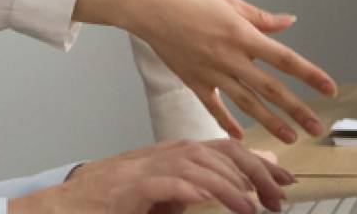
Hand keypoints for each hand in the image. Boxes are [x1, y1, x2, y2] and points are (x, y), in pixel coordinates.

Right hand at [11, 139, 296, 213]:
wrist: (70, 206)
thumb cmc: (118, 202)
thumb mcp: (169, 195)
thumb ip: (203, 187)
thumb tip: (242, 189)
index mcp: (178, 154)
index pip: (227, 149)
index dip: (260, 163)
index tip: (285, 183)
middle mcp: (167, 154)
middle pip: (221, 154)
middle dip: (255, 175)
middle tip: (276, 201)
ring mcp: (149, 167)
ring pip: (200, 166)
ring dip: (230, 187)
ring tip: (251, 207)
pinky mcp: (132, 185)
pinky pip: (169, 183)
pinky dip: (192, 189)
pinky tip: (210, 199)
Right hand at [77, 0, 337, 143]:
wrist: (146, 5)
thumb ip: (260, 17)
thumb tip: (288, 23)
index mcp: (241, 33)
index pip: (284, 59)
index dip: (309, 75)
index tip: (329, 89)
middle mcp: (229, 57)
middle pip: (270, 89)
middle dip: (297, 110)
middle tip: (317, 128)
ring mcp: (210, 72)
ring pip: (246, 103)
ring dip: (270, 122)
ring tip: (291, 138)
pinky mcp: (192, 80)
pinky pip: (213, 106)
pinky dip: (227, 122)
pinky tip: (240, 135)